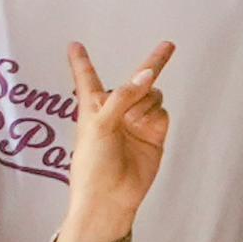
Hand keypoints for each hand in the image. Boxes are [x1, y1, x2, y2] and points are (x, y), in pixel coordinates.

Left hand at [56, 40, 171, 241]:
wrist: (111, 197)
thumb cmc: (93, 163)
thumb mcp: (99, 124)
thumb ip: (123, 96)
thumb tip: (148, 74)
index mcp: (93, 105)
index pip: (86, 77)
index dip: (81, 61)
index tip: (74, 44)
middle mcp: (117, 109)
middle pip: (136, 80)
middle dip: (153, 64)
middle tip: (168, 46)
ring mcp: (137, 121)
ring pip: (152, 95)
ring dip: (146, 103)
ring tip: (134, 123)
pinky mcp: (155, 133)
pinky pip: (162, 112)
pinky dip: (155, 118)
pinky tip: (146, 129)